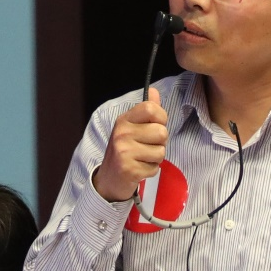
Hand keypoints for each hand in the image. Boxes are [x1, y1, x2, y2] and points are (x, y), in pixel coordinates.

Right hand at [94, 86, 167, 202]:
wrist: (109, 179)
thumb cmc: (125, 150)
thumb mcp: (132, 127)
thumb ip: (146, 111)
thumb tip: (154, 91)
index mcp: (124, 120)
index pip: (151, 108)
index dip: (161, 117)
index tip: (155, 125)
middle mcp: (122, 133)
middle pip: (161, 132)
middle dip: (160, 142)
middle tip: (147, 147)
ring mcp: (124, 152)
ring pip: (161, 152)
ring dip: (156, 158)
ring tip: (142, 158)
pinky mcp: (129, 169)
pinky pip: (155, 168)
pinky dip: (151, 171)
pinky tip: (139, 169)